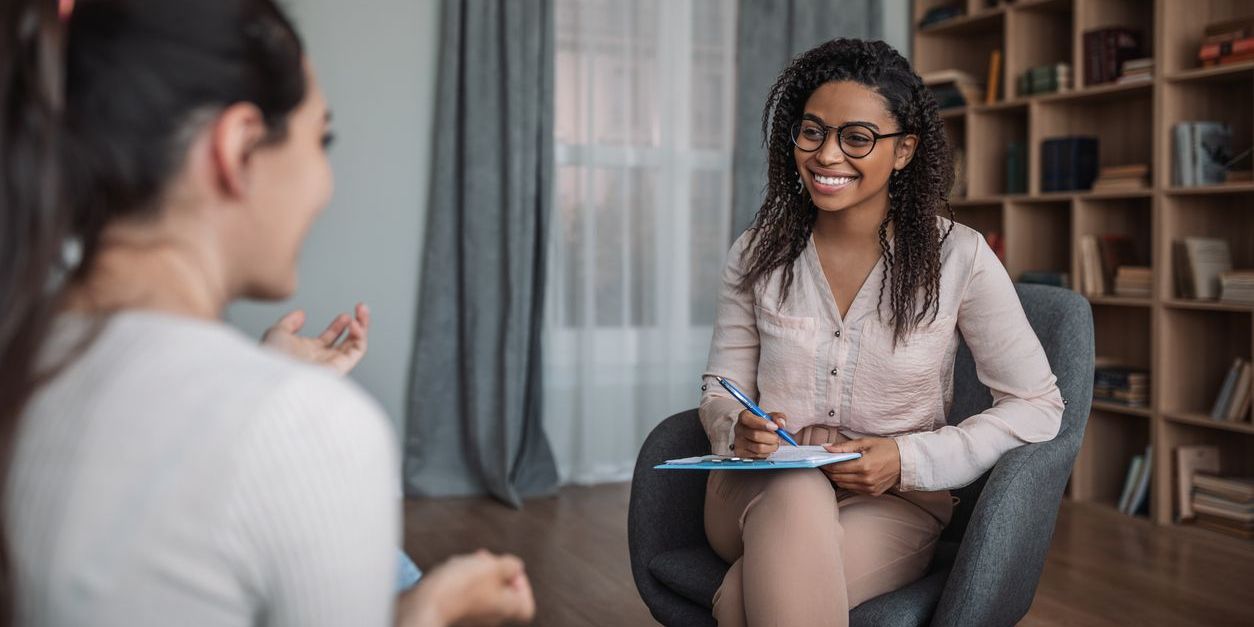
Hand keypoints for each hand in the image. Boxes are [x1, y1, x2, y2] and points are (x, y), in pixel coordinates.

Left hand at [261, 303, 369, 375]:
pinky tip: (353, 323)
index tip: (344, 315)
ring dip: (363, 326)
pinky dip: (360, 335)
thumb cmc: (272, 358)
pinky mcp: (341, 367)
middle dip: (358, 323)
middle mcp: (324, 359)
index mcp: (310, 352)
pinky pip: (358, 351)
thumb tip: (301, 314)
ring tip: (362, 310)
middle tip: (361, 307)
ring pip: (357, 345)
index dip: (339, 325)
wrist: (274, 373)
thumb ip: (289, 322)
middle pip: (349, 341)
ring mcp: (333, 363)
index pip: (331, 338)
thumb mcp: (278, 332)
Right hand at [398, 550, 534, 626]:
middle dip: (497, 572)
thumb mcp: (493, 566)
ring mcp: (473, 615)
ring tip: (470, 562)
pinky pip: (466, 592)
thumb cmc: (459, 587)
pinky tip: (455, 569)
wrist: (425, 602)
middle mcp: (492, 615)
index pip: (526, 605)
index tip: (511, 570)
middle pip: (504, 595)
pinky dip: (464, 579)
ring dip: (480, 573)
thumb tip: (515, 566)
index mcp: (507, 607)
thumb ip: (511, 565)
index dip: (523, 585)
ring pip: (484, 591)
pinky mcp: (455, 609)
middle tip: (489, 561)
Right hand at [731, 409, 787, 458]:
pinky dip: (766, 453)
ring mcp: (738, 442)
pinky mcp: (740, 453)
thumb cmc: (763, 425)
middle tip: (777, 437)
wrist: (756, 435)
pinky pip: (757, 455)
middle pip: (755, 435)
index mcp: (744, 416)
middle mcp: (739, 429)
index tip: (775, 427)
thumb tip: (780, 424)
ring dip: (771, 446)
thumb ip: (778, 417)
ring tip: (774, 443)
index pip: (748, 418)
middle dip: (771, 437)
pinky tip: (767, 448)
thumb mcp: (772, 417)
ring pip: (758, 447)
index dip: (762, 423)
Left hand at [820, 437, 901, 495]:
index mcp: (864, 466)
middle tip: (823, 464)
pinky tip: (845, 475)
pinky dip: (847, 482)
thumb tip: (826, 447)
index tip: (819, 460)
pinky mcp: (872, 493)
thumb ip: (844, 447)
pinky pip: (853, 489)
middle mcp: (866, 480)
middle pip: (838, 478)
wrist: (906, 461)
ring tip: (833, 469)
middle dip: (829, 471)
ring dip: (836, 478)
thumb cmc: (886, 448)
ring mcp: (870, 488)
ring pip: (844, 485)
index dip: (825, 464)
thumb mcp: (866, 442)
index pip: (837, 468)